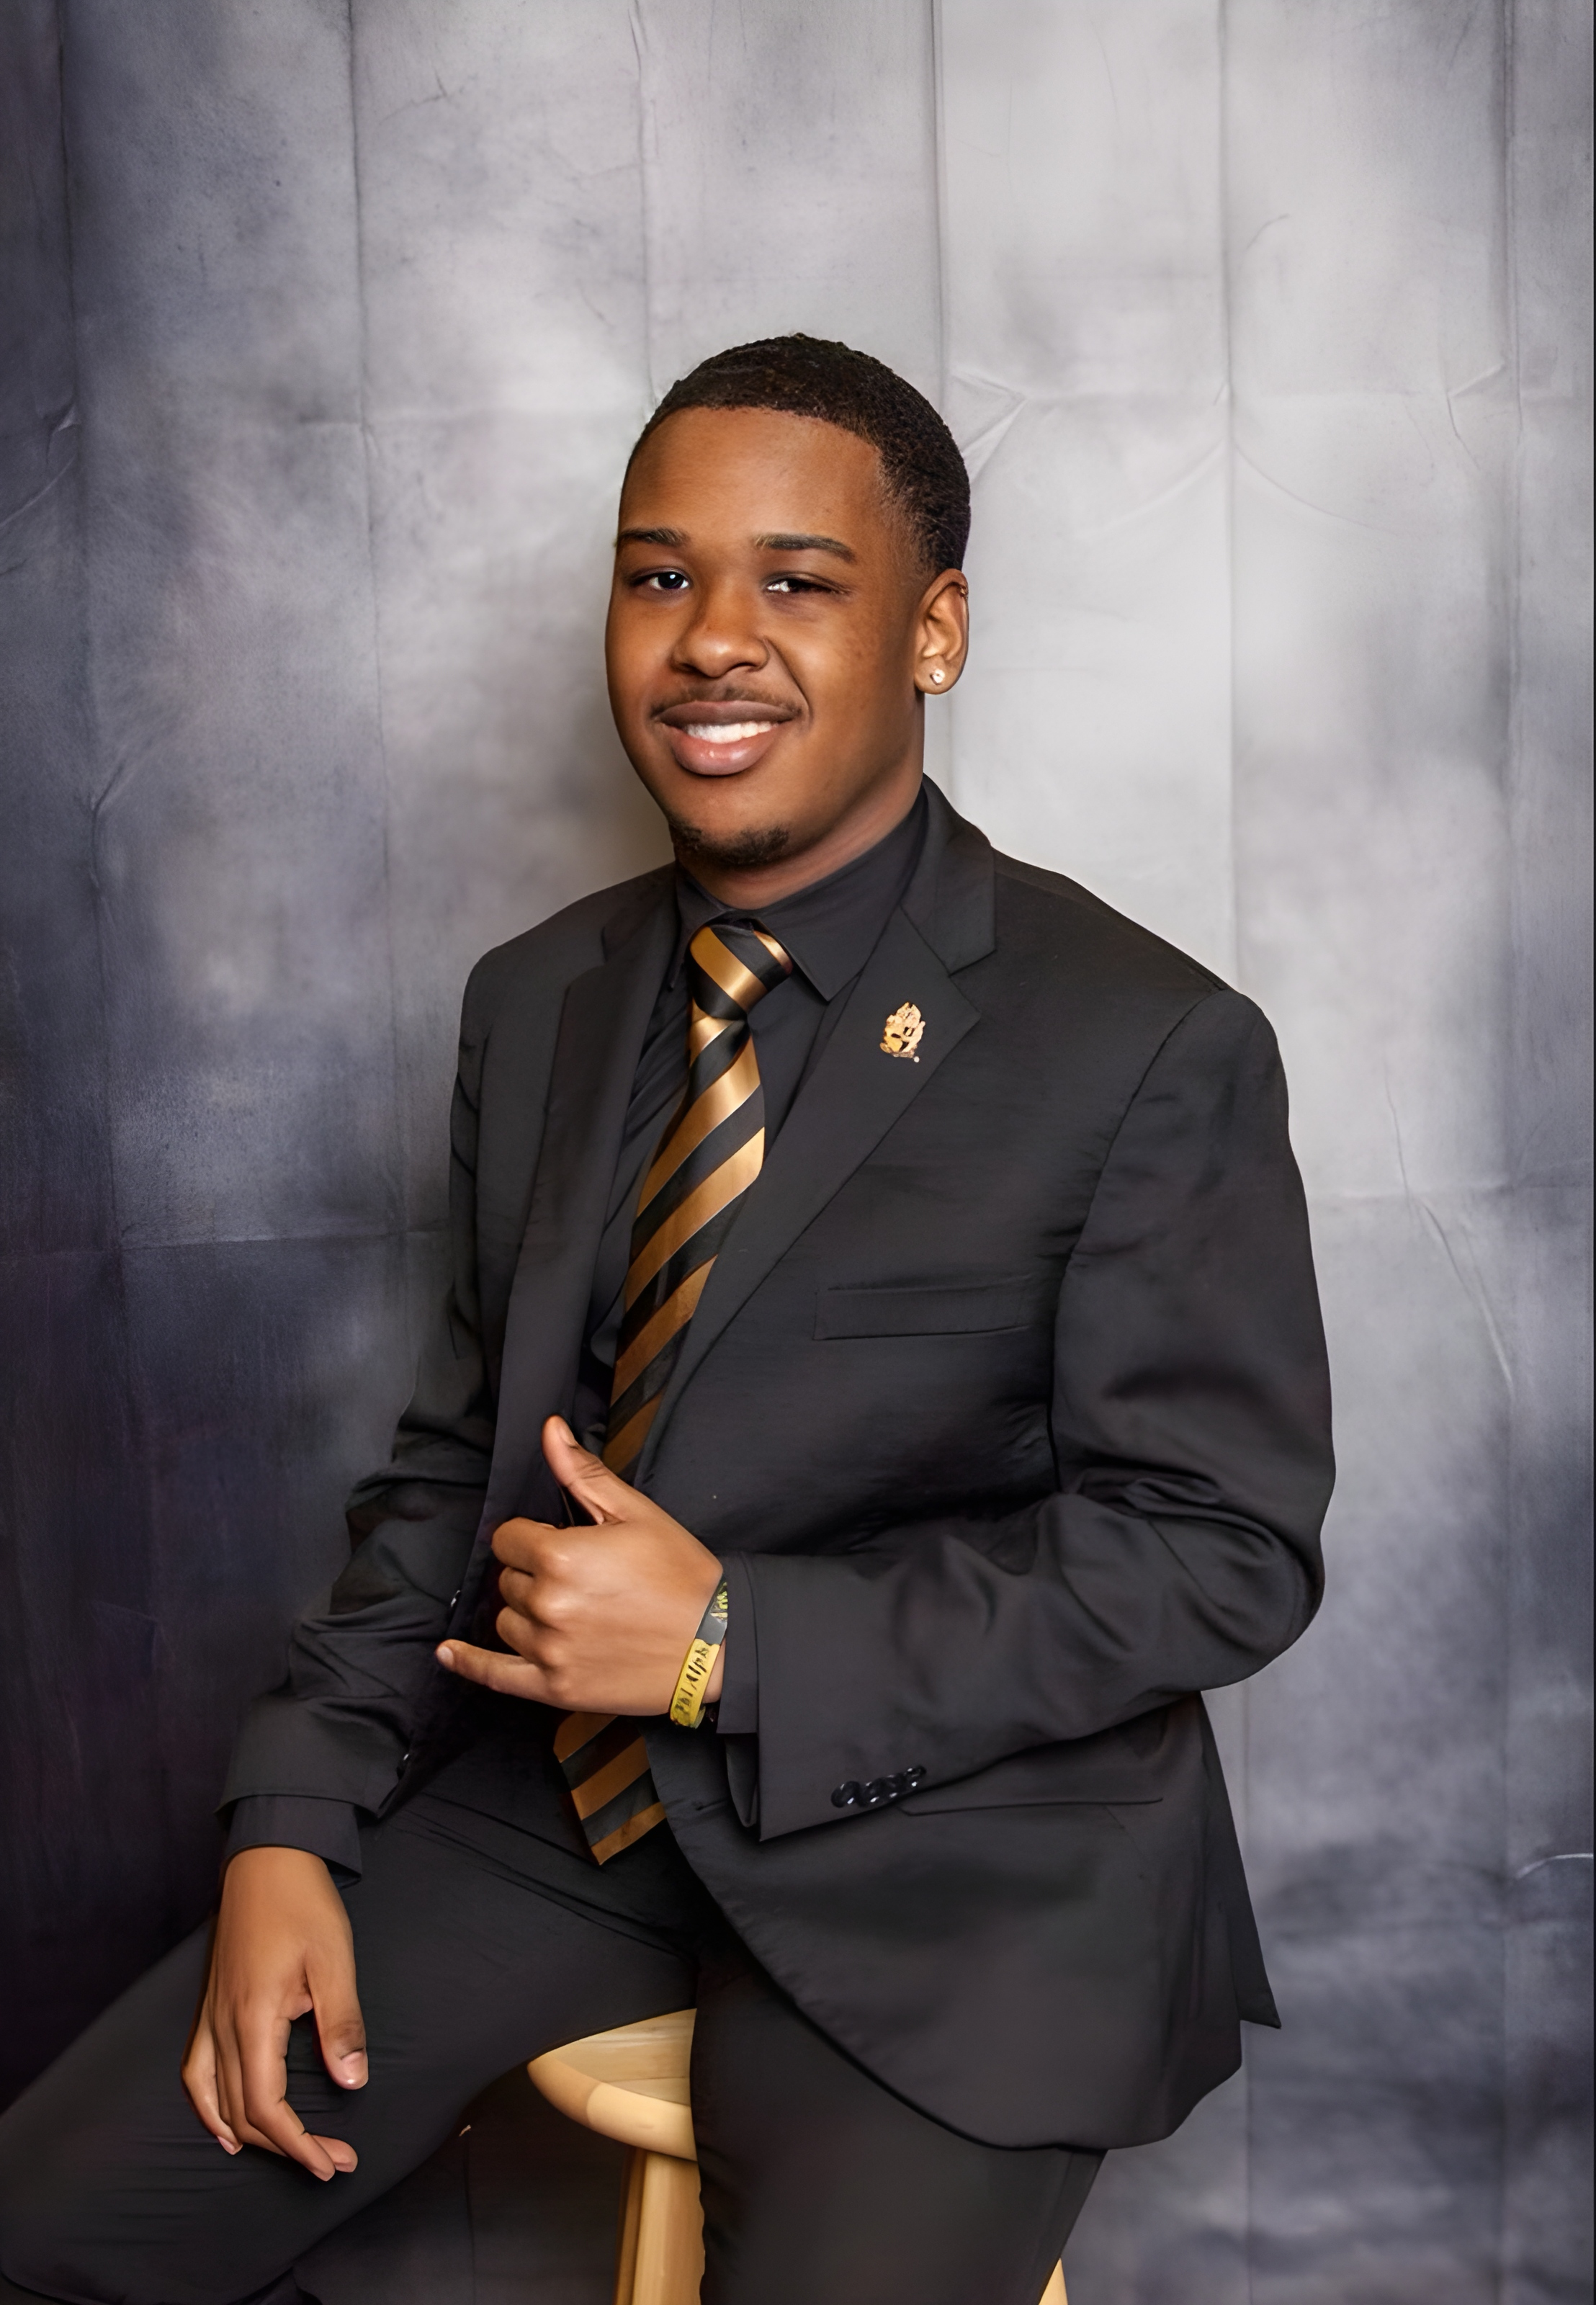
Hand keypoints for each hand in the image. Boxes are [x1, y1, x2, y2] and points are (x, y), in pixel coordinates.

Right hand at [182, 1846, 365, 2179]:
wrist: (267, 1859)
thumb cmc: (303, 1904)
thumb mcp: (334, 1960)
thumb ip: (341, 2023)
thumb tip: (352, 2082)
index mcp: (252, 2019)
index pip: (266, 2107)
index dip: (298, 2145)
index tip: (330, 2165)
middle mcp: (222, 2026)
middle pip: (242, 2113)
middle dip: (286, 2147)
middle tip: (333, 2161)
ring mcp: (209, 2017)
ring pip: (216, 2100)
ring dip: (250, 2135)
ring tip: (289, 2155)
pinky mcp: (209, 2007)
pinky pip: (196, 2073)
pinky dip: (207, 2108)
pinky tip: (223, 2126)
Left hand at [437, 1417, 724, 1713]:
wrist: (717, 1643)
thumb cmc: (681, 1576)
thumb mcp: (636, 1513)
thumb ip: (582, 1474)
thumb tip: (549, 1431)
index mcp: (561, 1556)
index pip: (508, 1538)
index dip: (533, 1536)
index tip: (563, 1542)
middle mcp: (547, 1604)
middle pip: (509, 1580)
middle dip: (535, 1573)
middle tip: (584, 1579)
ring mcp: (548, 1650)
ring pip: (506, 1621)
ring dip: (527, 1613)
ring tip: (574, 1611)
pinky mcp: (555, 1688)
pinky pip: (495, 1676)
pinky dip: (468, 1664)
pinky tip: (448, 1654)